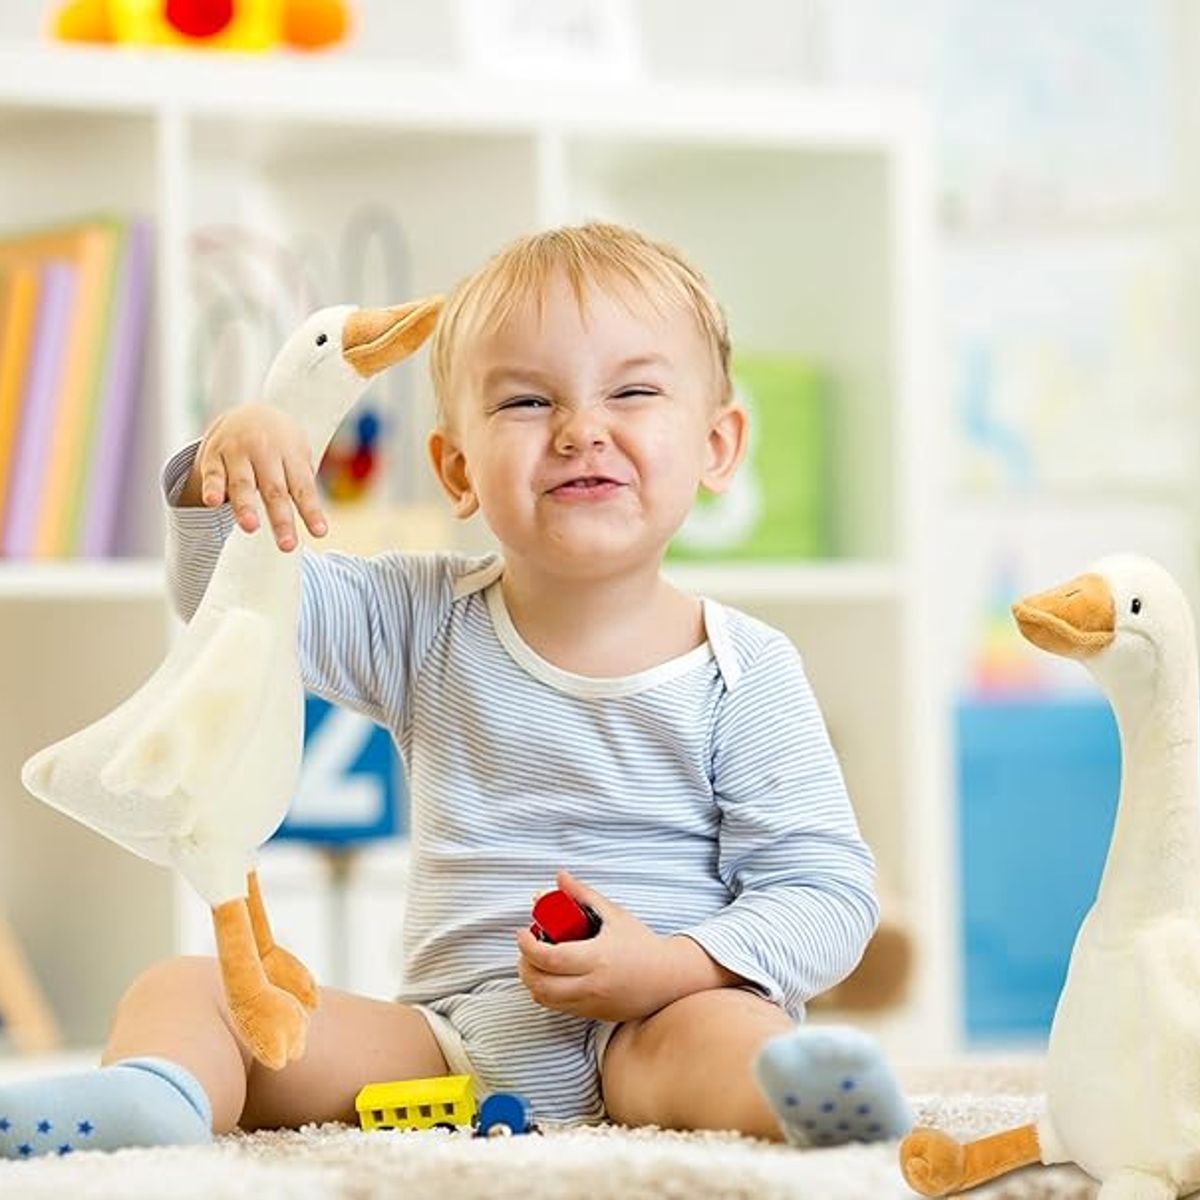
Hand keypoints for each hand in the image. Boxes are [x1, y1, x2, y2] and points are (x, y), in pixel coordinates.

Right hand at [182, 404, 326, 551]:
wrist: (249, 410)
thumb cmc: (280, 445)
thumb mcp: (297, 456)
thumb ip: (302, 485)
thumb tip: (314, 522)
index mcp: (291, 454)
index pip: (303, 487)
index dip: (311, 511)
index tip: (319, 533)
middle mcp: (265, 452)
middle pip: (274, 490)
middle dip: (281, 519)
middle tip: (287, 545)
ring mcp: (238, 452)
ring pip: (242, 483)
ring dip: (246, 506)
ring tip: (251, 527)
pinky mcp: (214, 455)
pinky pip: (213, 473)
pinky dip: (212, 487)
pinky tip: (211, 502)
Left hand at [516, 869, 710, 1022]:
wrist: (669, 978)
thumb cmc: (641, 943)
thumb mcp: (613, 914)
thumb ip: (583, 894)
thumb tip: (559, 877)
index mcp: (597, 958)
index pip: (549, 958)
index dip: (528, 946)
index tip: (523, 933)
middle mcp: (592, 985)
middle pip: (540, 983)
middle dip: (524, 965)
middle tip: (526, 948)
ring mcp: (592, 1004)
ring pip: (545, 999)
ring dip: (533, 981)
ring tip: (536, 961)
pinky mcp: (593, 1015)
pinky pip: (559, 1008)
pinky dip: (547, 992)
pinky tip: (552, 976)